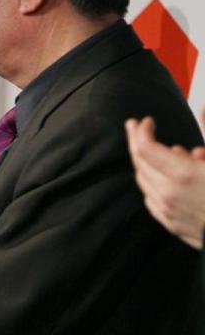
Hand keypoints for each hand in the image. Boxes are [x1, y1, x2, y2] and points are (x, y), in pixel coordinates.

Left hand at [126, 117, 204, 248]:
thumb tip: (203, 109)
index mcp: (183, 176)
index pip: (145, 148)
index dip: (141, 131)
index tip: (146, 120)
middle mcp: (169, 195)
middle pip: (140, 163)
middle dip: (137, 142)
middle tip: (138, 127)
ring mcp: (169, 213)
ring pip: (145, 182)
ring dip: (149, 163)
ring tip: (170, 151)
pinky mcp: (173, 226)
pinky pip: (153, 200)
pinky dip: (155, 184)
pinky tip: (169, 178)